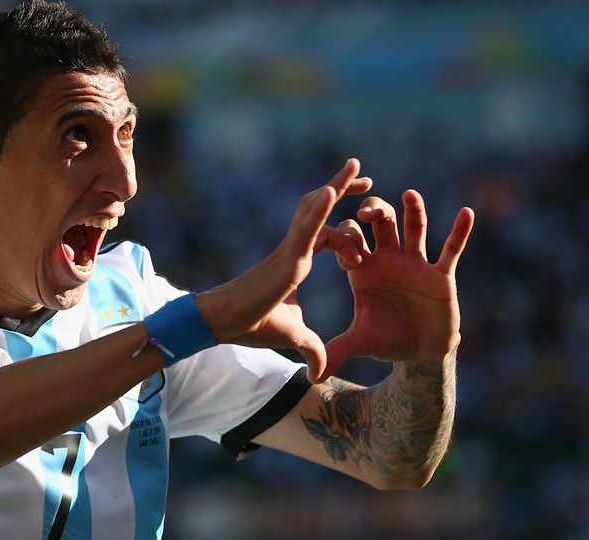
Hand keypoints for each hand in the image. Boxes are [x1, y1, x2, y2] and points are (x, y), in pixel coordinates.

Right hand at [197, 158, 370, 376]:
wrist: (224, 324)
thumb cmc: (251, 325)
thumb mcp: (293, 336)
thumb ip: (311, 347)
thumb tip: (319, 372)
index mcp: (297, 262)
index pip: (325, 233)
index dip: (343, 223)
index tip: (362, 218)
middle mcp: (295, 250)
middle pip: (321, 211)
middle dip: (343, 190)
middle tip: (367, 178)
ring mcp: (291, 251)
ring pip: (315, 210)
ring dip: (337, 186)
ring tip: (358, 166)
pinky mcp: (287, 258)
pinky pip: (307, 228)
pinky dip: (321, 209)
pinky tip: (335, 189)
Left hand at [315, 190, 474, 382]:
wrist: (420, 353)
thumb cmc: (388, 340)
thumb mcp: (360, 343)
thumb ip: (337, 350)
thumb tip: (312, 373)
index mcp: (364, 268)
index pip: (350, 241)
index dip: (345, 242)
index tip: (346, 258)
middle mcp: (389, 259)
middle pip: (380, 223)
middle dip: (374, 212)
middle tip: (366, 211)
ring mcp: (415, 263)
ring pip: (414, 228)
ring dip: (413, 211)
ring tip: (409, 195)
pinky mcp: (441, 275)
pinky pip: (451, 249)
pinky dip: (460, 231)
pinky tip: (467, 213)